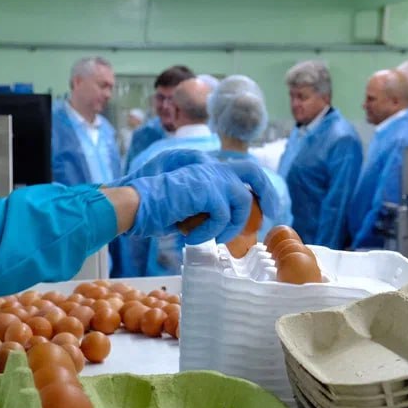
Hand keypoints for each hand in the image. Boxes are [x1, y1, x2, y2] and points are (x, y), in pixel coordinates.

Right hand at [114, 153, 281, 242]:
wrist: (136, 203)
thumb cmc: (155, 209)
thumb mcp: (188, 208)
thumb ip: (207, 209)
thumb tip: (222, 227)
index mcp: (207, 170)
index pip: (242, 171)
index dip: (256, 187)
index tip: (264, 207)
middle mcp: (211, 169)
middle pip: (253, 171)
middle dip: (266, 192)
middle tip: (271, 215)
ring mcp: (209, 177)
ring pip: (241, 200)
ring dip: (231, 225)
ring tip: (214, 238)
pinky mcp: (205, 190)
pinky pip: (221, 216)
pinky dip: (209, 232)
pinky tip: (192, 238)